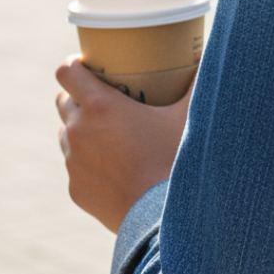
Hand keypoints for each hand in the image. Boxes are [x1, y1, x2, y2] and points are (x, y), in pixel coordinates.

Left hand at [55, 56, 192, 232]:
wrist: (160, 216)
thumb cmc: (175, 158)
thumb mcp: (189, 115)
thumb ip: (198, 82)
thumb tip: (211, 57)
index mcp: (100, 106)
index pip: (66, 72)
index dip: (74, 64)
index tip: (88, 65)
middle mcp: (78, 131)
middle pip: (62, 100)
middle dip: (78, 95)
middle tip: (106, 97)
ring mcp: (73, 162)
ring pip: (67, 134)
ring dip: (82, 128)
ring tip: (110, 132)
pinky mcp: (75, 188)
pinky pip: (76, 165)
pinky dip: (89, 160)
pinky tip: (114, 164)